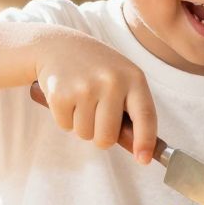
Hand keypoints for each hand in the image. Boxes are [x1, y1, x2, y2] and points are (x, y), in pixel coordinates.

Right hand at [32, 30, 158, 164]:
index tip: (143, 159)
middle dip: (101, 136)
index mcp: (133, 77)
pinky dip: (64, 118)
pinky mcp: (60, 94)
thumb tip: (139, 149)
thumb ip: (132, 106)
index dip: (145, 141)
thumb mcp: (122, 76)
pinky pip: (65, 126)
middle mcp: (111, 81)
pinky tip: (67, 97)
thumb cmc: (97, 67)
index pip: (145, 116)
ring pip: (85, 134)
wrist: (58, 44)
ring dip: (82, 125)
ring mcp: (85, 87)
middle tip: (96, 115)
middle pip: (107, 137)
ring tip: (81, 100)